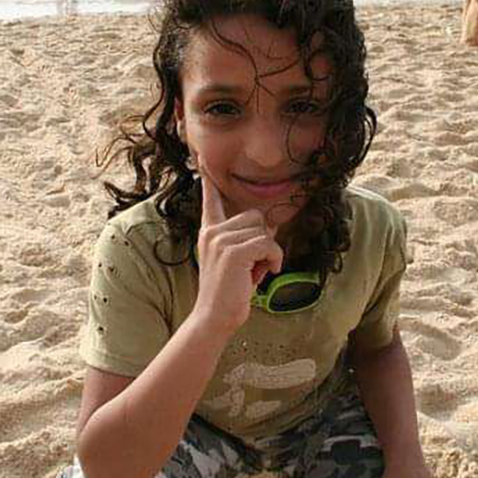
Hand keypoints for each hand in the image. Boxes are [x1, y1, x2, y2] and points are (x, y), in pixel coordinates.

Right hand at [193, 162, 282, 334]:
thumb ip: (248, 241)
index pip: (210, 201)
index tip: (202, 160)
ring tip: (257, 273)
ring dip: (270, 253)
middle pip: (256, 216)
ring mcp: (221, 240)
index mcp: (209, 233)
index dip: (209, 182)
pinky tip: (265, 275)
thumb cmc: (229, 294)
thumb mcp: (238, 262)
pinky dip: (274, 260)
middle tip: (255, 266)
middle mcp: (212, 232)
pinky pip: (269, 244)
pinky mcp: (234, 252)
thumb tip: (270, 227)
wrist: (214, 318)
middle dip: (264, 240)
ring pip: (265, 231)